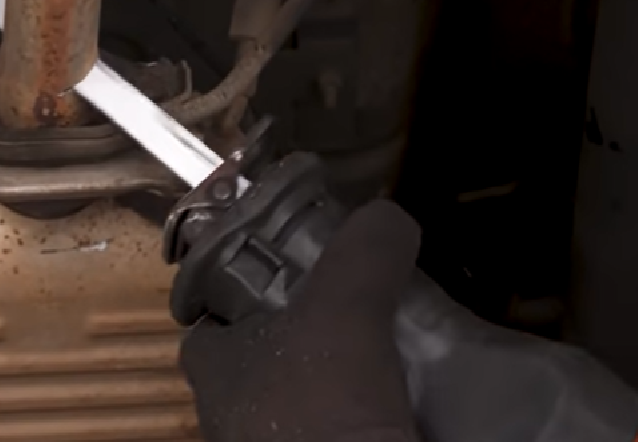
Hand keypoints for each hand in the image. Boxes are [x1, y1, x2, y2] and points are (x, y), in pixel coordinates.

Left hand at [179, 199, 422, 441]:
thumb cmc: (317, 414)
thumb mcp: (341, 312)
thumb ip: (362, 255)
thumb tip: (388, 217)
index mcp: (215, 363)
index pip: (220, 305)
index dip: (258, 273)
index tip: (309, 253)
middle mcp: (239, 407)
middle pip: (281, 343)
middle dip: (330, 319)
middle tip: (380, 294)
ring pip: (323, 387)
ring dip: (364, 365)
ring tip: (414, 338)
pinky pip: (357, 423)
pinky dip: (385, 406)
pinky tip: (421, 391)